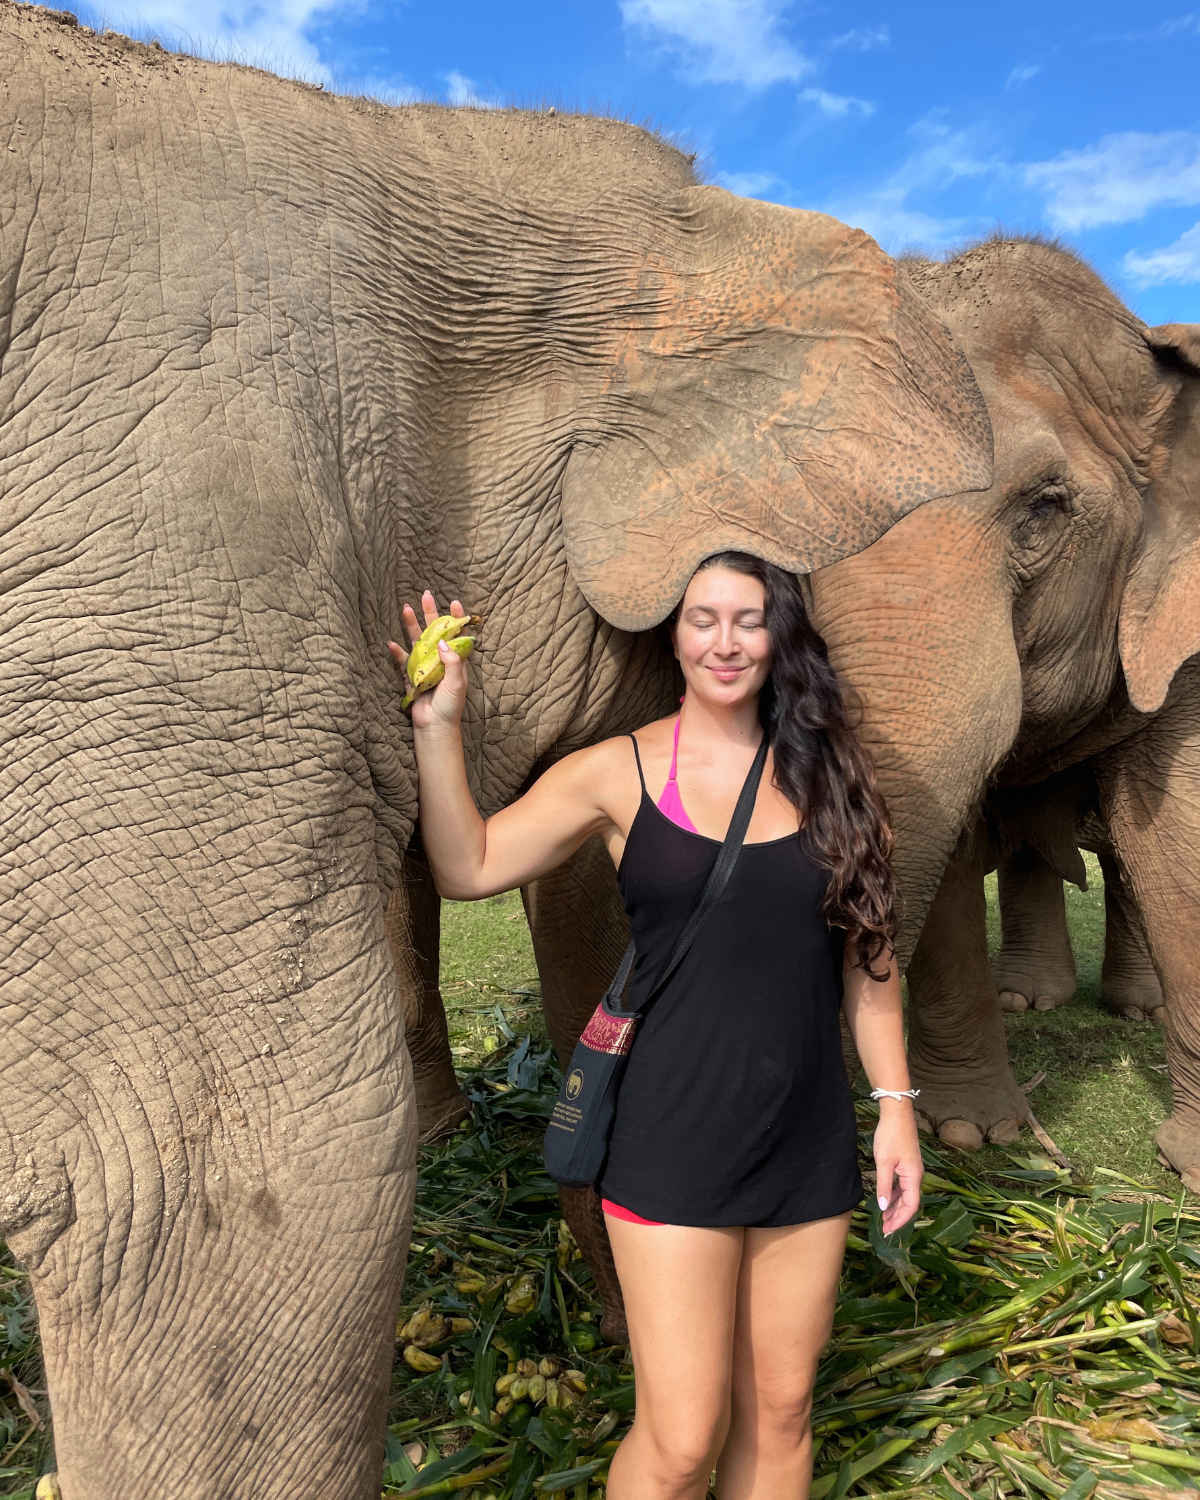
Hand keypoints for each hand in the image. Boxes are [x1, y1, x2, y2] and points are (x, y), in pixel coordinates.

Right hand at [387, 590, 470, 729]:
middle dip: (430, 614)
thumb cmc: (450, 705)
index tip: (454, 603)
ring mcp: (425, 667)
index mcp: (456, 661)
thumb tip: (443, 641)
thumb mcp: (457, 682)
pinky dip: (397, 652)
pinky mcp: (412, 677)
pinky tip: (391, 642)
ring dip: (411, 626)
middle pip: (435, 632)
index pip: (457, 635)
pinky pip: (403, 661)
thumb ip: (452, 661)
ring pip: (417, 642)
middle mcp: (440, 661)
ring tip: (405, 609)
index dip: (456, 619)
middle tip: (426, 596)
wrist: (434, 725)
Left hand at [873, 1103, 922, 1235]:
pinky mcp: (907, 1164)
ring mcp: (912, 1170)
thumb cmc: (891, 1136)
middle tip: (884, 1228)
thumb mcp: (884, 1162)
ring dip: (895, 1207)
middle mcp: (916, 1175)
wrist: (897, 1114)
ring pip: (906, 1195)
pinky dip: (895, 1195)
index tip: (888, 1229)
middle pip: (909, 1203)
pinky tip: (886, 1199)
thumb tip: (883, 1207)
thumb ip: (884, 1185)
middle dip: (897, 1217)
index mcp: (913, 1177)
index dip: (900, 1220)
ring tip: (884, 1218)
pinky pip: (903, 1185)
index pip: (910, 1206)